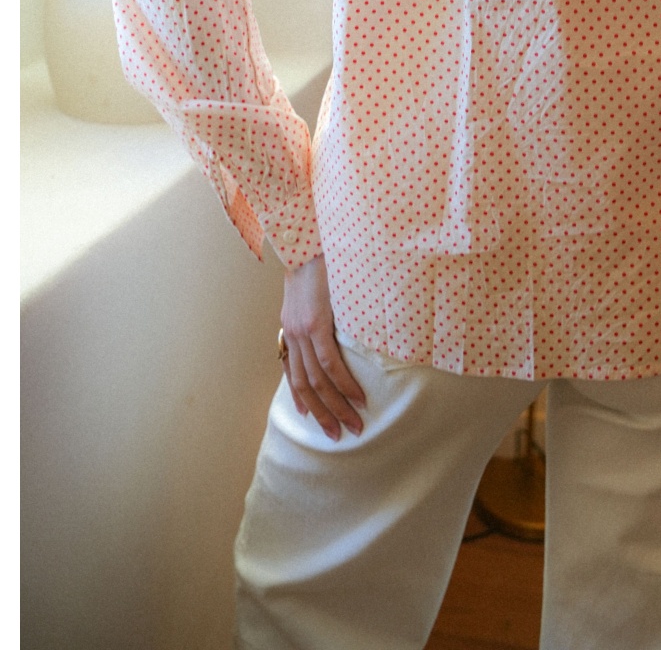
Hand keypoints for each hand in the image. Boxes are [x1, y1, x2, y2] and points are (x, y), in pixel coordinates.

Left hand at [280, 255, 365, 439]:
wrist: (313, 238)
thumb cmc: (321, 259)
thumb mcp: (314, 290)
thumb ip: (320, 310)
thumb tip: (336, 323)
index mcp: (291, 325)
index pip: (291, 371)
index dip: (301, 397)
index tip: (312, 416)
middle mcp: (292, 332)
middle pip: (304, 384)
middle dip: (322, 413)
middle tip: (338, 435)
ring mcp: (303, 331)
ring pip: (317, 381)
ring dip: (336, 406)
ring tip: (353, 424)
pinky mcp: (317, 325)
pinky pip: (330, 363)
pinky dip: (343, 384)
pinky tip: (356, 397)